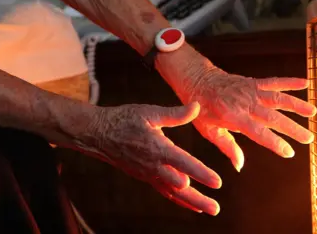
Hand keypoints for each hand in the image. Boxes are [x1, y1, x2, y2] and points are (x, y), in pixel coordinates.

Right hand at [75, 102, 221, 215]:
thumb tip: (197, 106)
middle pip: (180, 187)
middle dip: (199, 198)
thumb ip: (175, 114)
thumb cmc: (125, 119)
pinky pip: (164, 192)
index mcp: (158, 148)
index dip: (201, 173)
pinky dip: (179, 200)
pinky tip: (192, 205)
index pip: (184, 163)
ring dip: (192, 202)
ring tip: (209, 210)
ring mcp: (149, 174)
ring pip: (173, 193)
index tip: (217, 182)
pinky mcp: (145, 177)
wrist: (99, 134)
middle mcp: (154, 165)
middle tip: (216, 209)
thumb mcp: (150, 112)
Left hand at [180, 68, 316, 171]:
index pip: (258, 132)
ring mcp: (250, 91)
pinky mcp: (253, 82)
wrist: (197, 80)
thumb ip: (227, 147)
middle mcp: (245, 103)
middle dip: (292, 128)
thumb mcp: (209, 131)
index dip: (274, 143)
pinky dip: (289, 81)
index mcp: (233, 116)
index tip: (289, 152)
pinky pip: (274, 81)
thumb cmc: (201, 109)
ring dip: (296, 105)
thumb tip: (239, 166)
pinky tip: (305, 84)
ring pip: (277, 98)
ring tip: (313, 112)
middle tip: (309, 138)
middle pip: (273, 117)